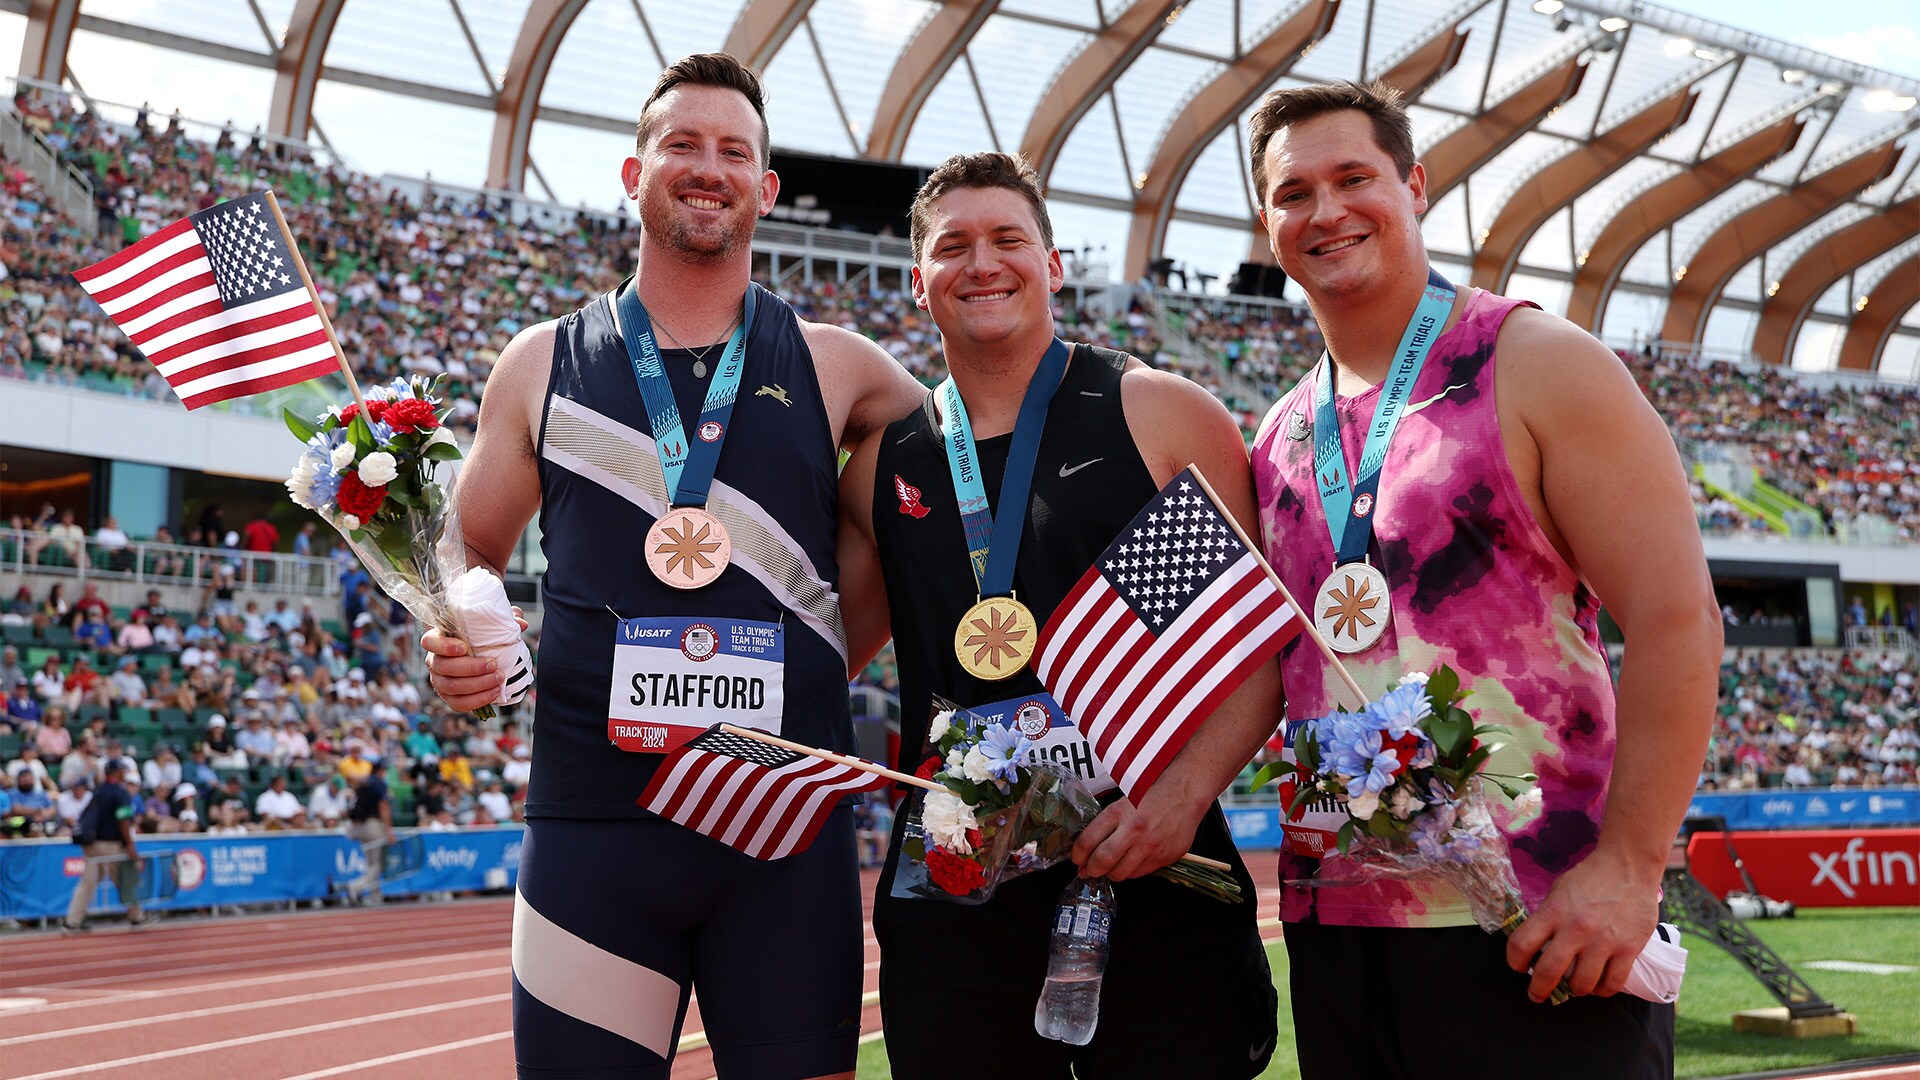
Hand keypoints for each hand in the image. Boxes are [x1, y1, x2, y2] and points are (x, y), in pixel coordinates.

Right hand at [422, 626, 500, 710]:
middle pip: (444, 667)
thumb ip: (506, 618)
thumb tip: (521, 624)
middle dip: (471, 668)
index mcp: (438, 640)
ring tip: (498, 679)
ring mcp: (439, 681)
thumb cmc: (482, 638)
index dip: (444, 646)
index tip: (464, 647)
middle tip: (493, 665)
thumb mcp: (493, 624)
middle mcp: (435, 661)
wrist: (484, 660)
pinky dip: (477, 700)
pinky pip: (458, 703)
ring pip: (452, 687)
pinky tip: (493, 692)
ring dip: (477, 684)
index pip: (429, 642)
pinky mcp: (449, 697)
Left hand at [1069, 792, 1205, 881]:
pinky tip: (1130, 862)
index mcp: (1118, 813)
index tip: (1077, 858)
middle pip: (1101, 862)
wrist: (1184, 796)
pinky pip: (1139, 873)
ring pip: (1120, 873)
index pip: (1087, 842)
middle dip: (1090, 870)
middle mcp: (1134, 830)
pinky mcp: (1164, 857)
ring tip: (1111, 866)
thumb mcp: (1122, 802)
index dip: (1077, 855)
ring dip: (1111, 873)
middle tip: (1089, 870)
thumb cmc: (1151, 797)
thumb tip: (1086, 849)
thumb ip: (1105, 825)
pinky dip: (1130, 871)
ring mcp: (1150, 846)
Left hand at [1505, 848, 1660, 1001]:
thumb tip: (1537, 944)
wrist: (1629, 866)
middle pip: (1549, 972)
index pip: (1521, 944)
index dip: (1514, 961)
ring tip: (1573, 985)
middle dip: (1539, 990)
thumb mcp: (1558, 891)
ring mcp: (1604, 941)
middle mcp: (1577, 929)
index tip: (1518, 966)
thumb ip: (1548, 916)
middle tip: (1537, 994)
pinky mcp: (1629, 949)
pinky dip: (1601, 990)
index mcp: (1554, 912)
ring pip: (1582, 985)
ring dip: (1574, 990)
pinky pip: (1612, 984)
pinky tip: (1597, 985)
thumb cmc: (1590, 877)